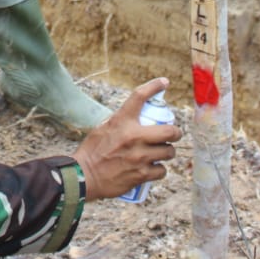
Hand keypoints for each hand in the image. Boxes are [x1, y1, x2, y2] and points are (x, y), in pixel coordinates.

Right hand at [72, 77, 182, 200]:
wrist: (84, 176)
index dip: (155, 86)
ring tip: (161, 153)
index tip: (164, 82)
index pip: (140, 96)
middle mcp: (133, 137)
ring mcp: (139, 157)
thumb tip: (136, 116)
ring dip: (167, 152)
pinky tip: (153, 169)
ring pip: (169, 152)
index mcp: (122, 121)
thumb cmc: (92, 151)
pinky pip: (162, 170)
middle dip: (175, 133)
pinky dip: (159, 170)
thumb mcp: (103, 128)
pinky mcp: (141, 174)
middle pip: (170, 131)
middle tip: (173, 135)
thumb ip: (121, 122)